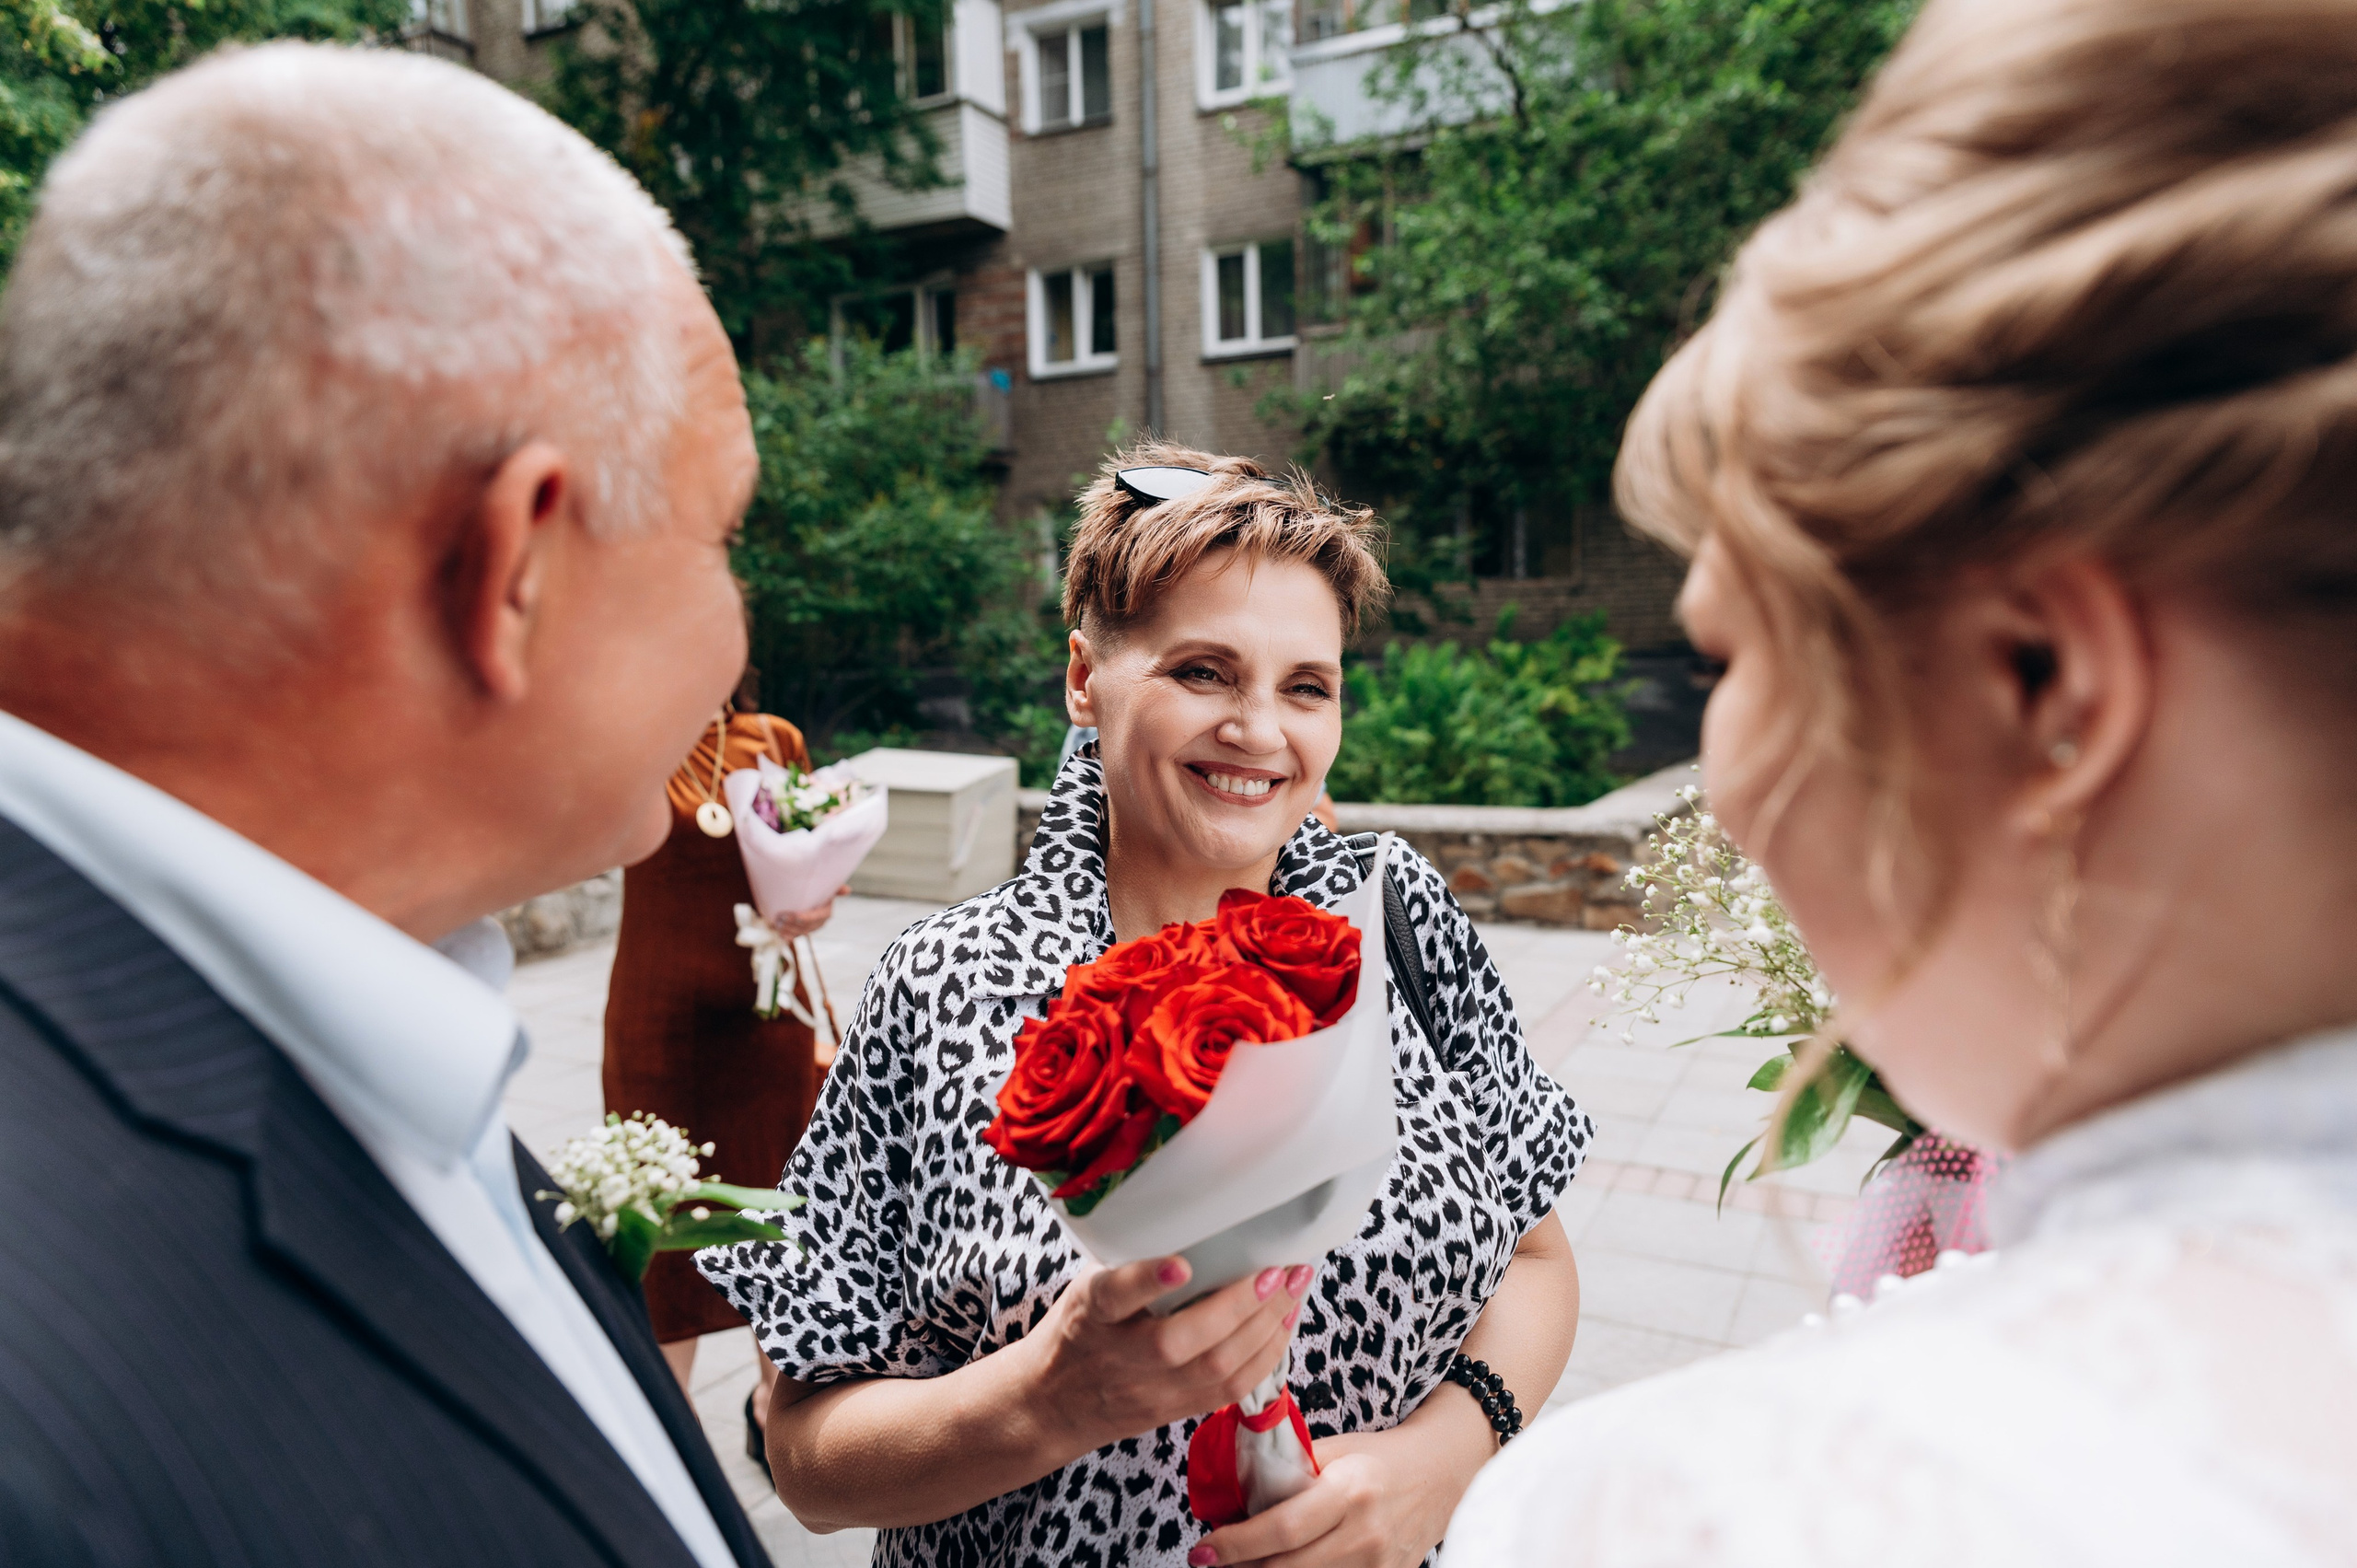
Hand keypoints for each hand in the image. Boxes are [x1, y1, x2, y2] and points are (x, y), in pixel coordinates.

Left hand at [769, 884, 847, 939]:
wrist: (801, 894)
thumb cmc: (813, 888)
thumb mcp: (822, 885)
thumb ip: (835, 887)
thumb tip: (848, 890)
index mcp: (826, 911)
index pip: (818, 917)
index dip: (807, 917)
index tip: (795, 914)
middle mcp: (819, 922)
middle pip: (807, 926)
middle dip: (794, 924)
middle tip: (781, 917)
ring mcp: (810, 928)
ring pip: (800, 932)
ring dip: (789, 930)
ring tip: (778, 923)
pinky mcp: (801, 931)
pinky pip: (795, 936)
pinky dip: (787, 936)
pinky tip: (780, 933)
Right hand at [1026, 1257, 1311, 1455]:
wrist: (1053, 1404)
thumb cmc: (1079, 1328)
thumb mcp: (1086, 1285)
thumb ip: (1130, 1261)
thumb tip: (1198, 1210)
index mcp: (1090, 1313)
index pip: (1113, 1296)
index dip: (1147, 1280)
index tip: (1181, 1263)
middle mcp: (1119, 1356)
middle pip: (1178, 1342)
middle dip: (1238, 1305)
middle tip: (1277, 1268)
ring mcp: (1149, 1391)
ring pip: (1215, 1370)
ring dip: (1265, 1327)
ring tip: (1294, 1288)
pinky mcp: (1174, 1413)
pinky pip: (1230, 1391)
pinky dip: (1266, 1354)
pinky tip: (1283, 1323)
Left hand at [1188, 1428, 1484, 1567]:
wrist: (1441, 1473)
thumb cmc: (1379, 1457)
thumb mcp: (1335, 1451)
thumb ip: (1291, 1472)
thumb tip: (1233, 1495)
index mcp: (1349, 1491)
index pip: (1282, 1528)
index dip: (1237, 1544)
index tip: (1203, 1549)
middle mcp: (1366, 1533)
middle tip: (1212, 1559)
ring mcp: (1379, 1564)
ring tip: (1245, 1562)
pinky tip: (1282, 1566)